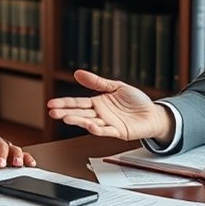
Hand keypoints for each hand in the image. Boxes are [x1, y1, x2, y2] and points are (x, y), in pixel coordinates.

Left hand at [0, 132, 35, 168]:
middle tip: (0, 165)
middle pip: (2, 144)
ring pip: (14, 148)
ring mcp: (5, 148)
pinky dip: (27, 159)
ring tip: (17, 165)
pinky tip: (30, 164)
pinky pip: (22, 155)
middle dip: (2, 155)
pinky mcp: (12, 155)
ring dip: (16, 156)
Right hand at [46, 69, 172, 141]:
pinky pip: (106, 131)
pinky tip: (89, 126)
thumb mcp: (116, 87)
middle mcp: (100, 114)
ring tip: (66, 118)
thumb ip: (97, 82)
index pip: (78, 103)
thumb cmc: (136, 101)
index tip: (51, 104)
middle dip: (66, 112)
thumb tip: (78, 73)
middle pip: (80, 113)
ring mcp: (108, 124)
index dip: (65, 103)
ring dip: (78, 121)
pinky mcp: (118, 132)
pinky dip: (98, 129)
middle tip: (52, 112)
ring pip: (89, 123)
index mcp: (98, 103)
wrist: (153, 113)